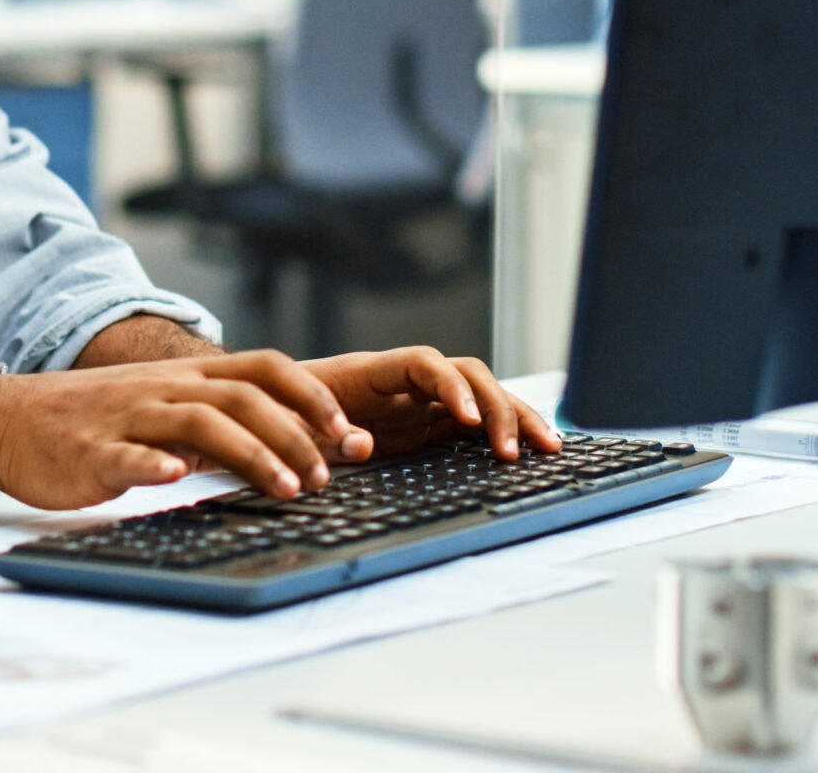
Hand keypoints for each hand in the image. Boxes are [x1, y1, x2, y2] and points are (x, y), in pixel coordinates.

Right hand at [0, 350, 373, 510]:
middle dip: (293, 434)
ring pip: (197, 422)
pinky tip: (176, 479)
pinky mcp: (91, 451)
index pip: (264, 368)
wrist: (10, 419)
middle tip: (326, 475)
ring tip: (285, 489)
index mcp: (187, 377)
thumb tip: (291, 449)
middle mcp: (164, 390)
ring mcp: (128, 417)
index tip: (350, 433)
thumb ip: (219, 424)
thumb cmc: (97, 421)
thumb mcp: (165, 410)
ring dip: (249, 454)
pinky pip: (126, 454)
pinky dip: (153, 463)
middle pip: (242, 397)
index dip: (312, 397)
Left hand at [300, 346, 561, 464]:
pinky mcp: (427, 426)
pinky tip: (532, 452)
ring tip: (549, 447)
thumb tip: (362, 444)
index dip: (452, 388)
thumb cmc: (278, 415)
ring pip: (481, 398)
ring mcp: (419, 402)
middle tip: (517, 450)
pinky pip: (475, 424)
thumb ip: (326, 432)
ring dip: (516, 418)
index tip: (469, 424)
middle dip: (500, 408)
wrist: (268, 415)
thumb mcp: (294, 425)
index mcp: (369, 372)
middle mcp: (403, 382)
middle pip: (468, 376)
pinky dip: (503, 434)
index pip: (425, 364)